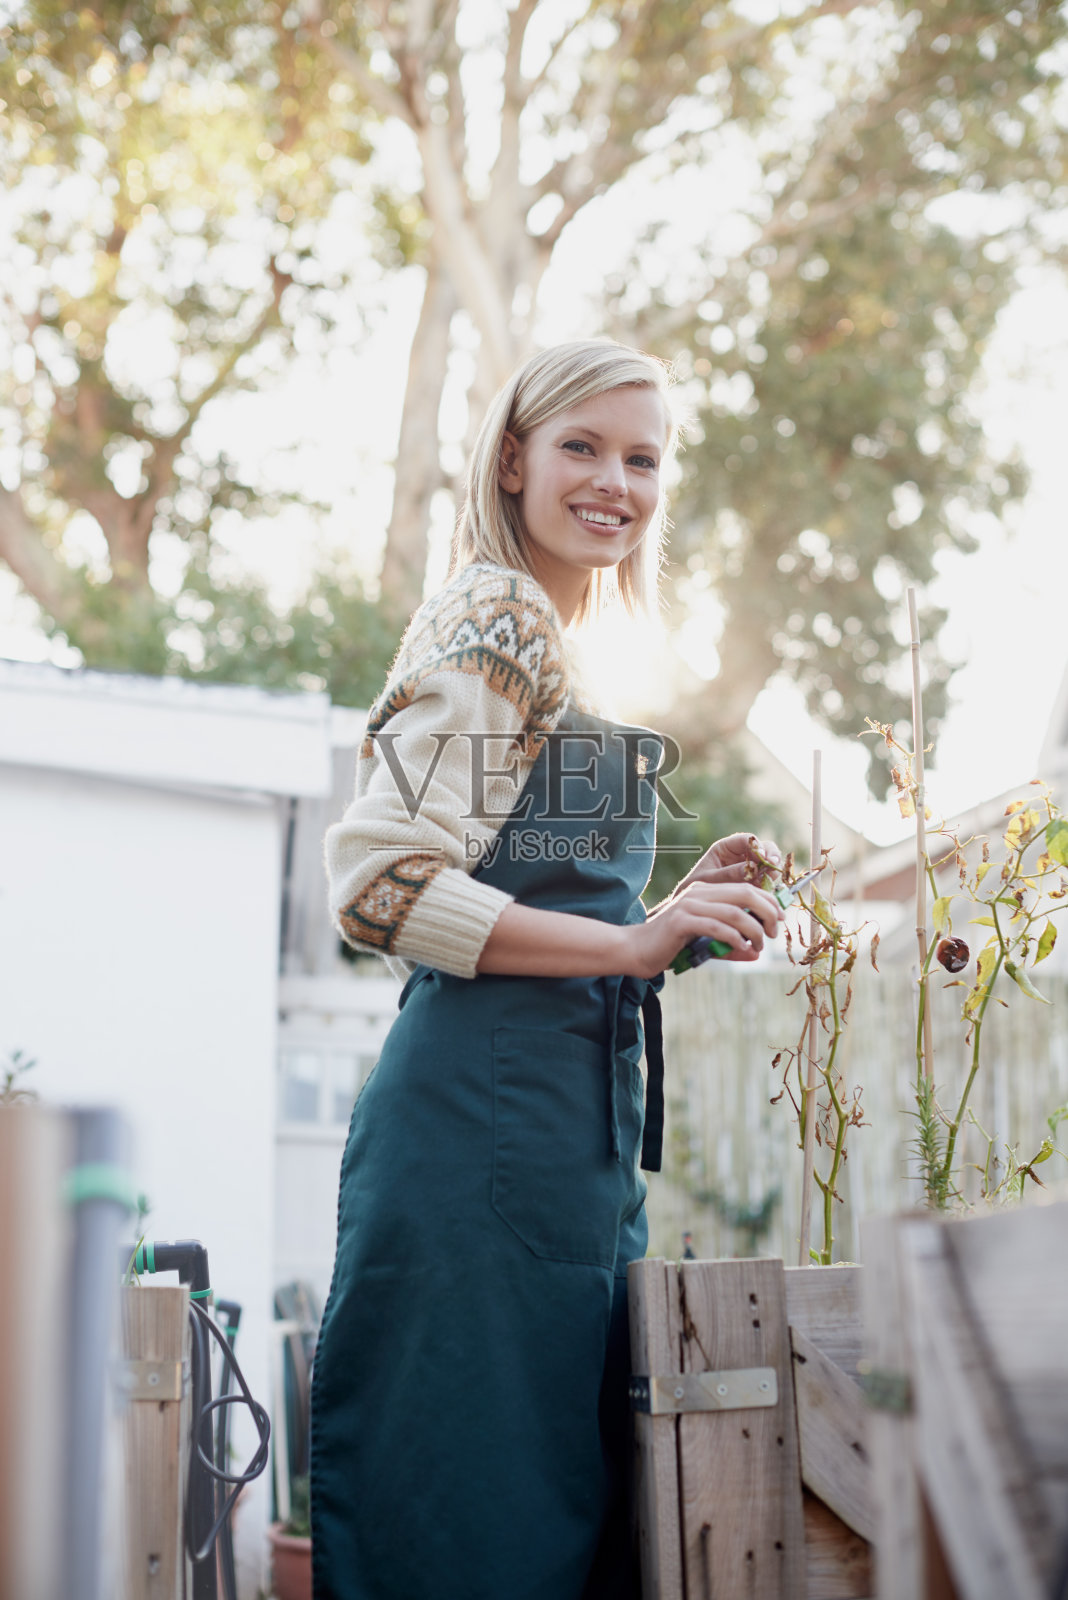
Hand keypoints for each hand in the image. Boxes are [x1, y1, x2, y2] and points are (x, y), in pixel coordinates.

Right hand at [623, 879, 784, 980]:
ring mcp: (689, 906)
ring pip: (734, 912)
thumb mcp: (705, 944)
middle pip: (745, 893)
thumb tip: (755, 954)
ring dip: (753, 930)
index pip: (745, 888)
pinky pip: (716, 927)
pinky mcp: (681, 922)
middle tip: (774, 932)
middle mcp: (699, 893)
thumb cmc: (670, 946)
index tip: (781, 918)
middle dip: (767, 912)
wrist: (636, 950)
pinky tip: (741, 947)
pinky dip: (734, 938)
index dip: (768, 901)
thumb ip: (729, 946)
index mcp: (705, 892)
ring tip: (759, 945)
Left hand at [670, 832, 781, 896]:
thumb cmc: (695, 888)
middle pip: (765, 848)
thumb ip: (729, 874)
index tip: (762, 856)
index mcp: (726, 848)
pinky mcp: (756, 883)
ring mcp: (751, 869)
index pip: (747, 839)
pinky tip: (766, 893)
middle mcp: (741, 856)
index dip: (757, 846)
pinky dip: (771, 886)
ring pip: (771, 864)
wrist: (694, 907)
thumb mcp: (708, 879)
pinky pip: (769, 881)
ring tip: (768, 882)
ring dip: (773, 872)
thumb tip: (753, 868)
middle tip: (773, 865)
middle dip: (772, 856)